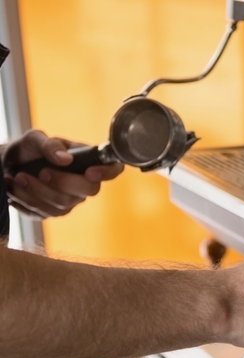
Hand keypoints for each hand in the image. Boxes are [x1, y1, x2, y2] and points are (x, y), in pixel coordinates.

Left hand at [2, 129, 123, 217]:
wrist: (9, 166)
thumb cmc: (28, 150)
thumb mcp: (35, 139)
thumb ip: (50, 145)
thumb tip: (65, 159)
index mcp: (87, 160)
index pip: (113, 168)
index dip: (107, 172)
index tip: (90, 172)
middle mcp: (85, 182)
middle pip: (89, 189)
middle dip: (62, 182)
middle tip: (41, 172)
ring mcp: (72, 199)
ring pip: (64, 203)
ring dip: (37, 190)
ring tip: (19, 177)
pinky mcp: (56, 211)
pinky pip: (46, 212)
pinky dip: (27, 200)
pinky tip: (17, 188)